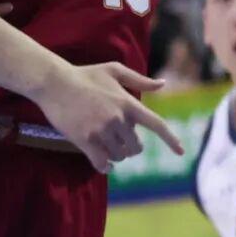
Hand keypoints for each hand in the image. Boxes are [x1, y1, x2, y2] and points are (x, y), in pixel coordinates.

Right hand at [37, 61, 180, 173]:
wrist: (54, 82)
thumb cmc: (84, 74)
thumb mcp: (114, 71)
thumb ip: (139, 80)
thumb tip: (163, 83)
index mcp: (128, 103)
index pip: (156, 124)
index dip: (171, 139)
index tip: (181, 151)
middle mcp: (118, 118)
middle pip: (136, 147)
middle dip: (129, 147)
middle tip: (117, 139)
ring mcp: (102, 130)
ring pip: (119, 156)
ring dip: (115, 154)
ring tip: (104, 143)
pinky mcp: (85, 140)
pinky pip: (102, 163)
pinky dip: (104, 166)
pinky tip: (103, 164)